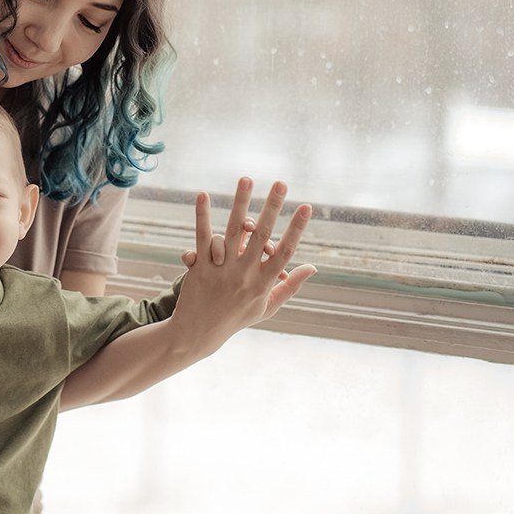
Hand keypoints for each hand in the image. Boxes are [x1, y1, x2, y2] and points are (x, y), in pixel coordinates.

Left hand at [171, 178, 315, 356]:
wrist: (198, 333)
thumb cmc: (237, 318)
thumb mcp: (267, 307)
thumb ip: (291, 287)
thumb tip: (314, 267)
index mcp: (263, 284)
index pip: (285, 252)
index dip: (297, 228)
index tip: (306, 207)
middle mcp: (245, 275)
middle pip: (261, 236)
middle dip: (272, 207)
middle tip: (281, 183)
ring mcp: (222, 269)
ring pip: (233, 230)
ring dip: (240, 203)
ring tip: (246, 179)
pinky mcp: (200, 267)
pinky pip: (201, 236)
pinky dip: (202, 215)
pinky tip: (203, 194)